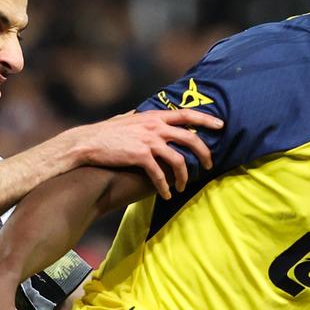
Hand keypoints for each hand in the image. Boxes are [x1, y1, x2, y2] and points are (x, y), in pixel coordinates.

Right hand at [67, 108, 221, 199]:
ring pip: (178, 160)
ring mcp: (148, 141)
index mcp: (154, 116)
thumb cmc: (106, 133)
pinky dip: (164, 187)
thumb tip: (147, 116)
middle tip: (208, 166)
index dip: (206, 119)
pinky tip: (165, 195)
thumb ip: (143, 119)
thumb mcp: (128, 120)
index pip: (187, 114)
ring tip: (182, 186)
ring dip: (184, 176)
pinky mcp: (140, 156)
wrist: (88, 142)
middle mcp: (154, 126)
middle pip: (190, 139)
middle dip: (204, 154)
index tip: (221, 125)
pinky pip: (160, 174)